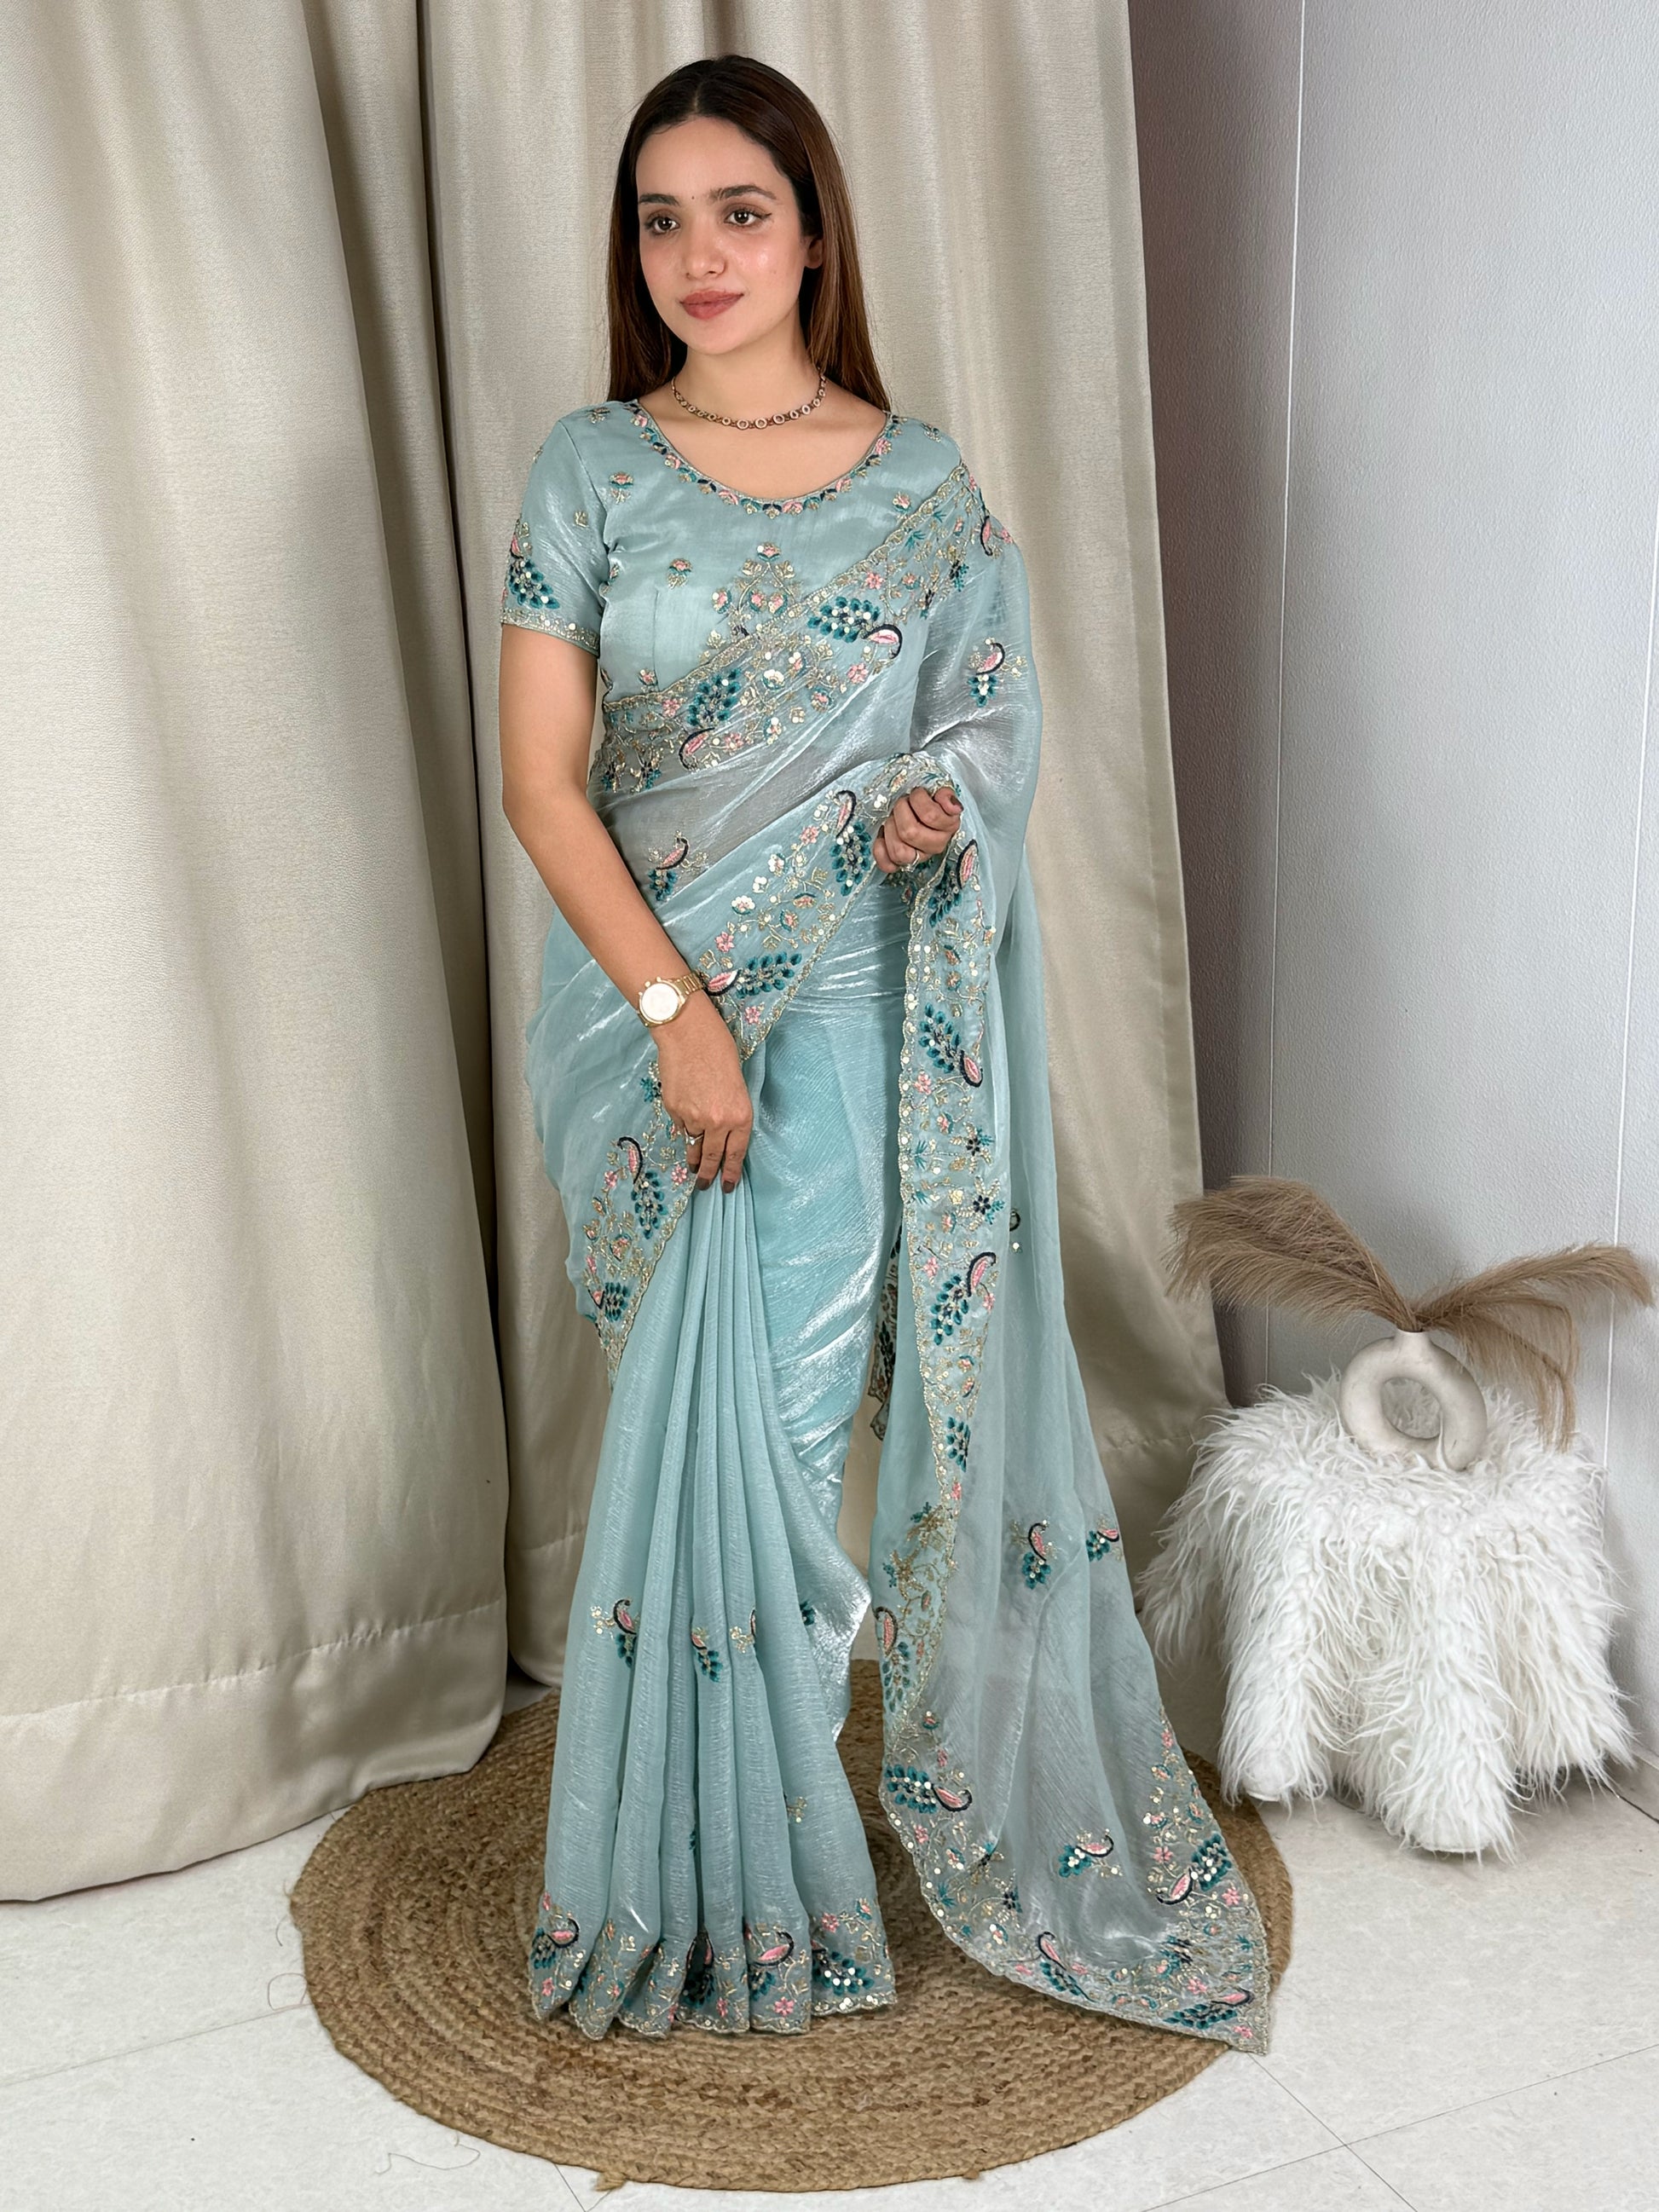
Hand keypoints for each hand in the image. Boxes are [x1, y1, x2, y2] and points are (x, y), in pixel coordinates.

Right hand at [655, 993, 752, 1192]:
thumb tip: (716, 1134)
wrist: (689, 1034)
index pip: (736, 1153)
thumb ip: (729, 1113)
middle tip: (703, 1185)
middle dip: (707, 1174)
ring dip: (693, 1149)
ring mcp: (693, 1118)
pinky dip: (682, 1123)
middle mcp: (718, 1121)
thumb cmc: (719, 1051)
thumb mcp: (736, 1086)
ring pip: (692, 1141)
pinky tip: (684, 1110)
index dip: (730, 1173)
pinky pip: (679, 1125)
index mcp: (740, 1115)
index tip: (726, 1186)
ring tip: (692, 1161)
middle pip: (712, 1157)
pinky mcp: (674, 1110)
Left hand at [874, 782, 961, 873]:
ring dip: (890, 828)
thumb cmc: (930, 805)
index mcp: (948, 827)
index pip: (930, 816)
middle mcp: (935, 846)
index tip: (917, 794)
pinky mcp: (901, 864)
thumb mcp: (940, 795)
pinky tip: (883, 835)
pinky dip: (880, 849)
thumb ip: (945, 795)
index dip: (918, 799)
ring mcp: (918, 857)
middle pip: (910, 833)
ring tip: (893, 818)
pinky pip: (888, 864)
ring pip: (899, 851)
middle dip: (901, 811)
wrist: (922, 817)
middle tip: (902, 803)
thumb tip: (949, 804)